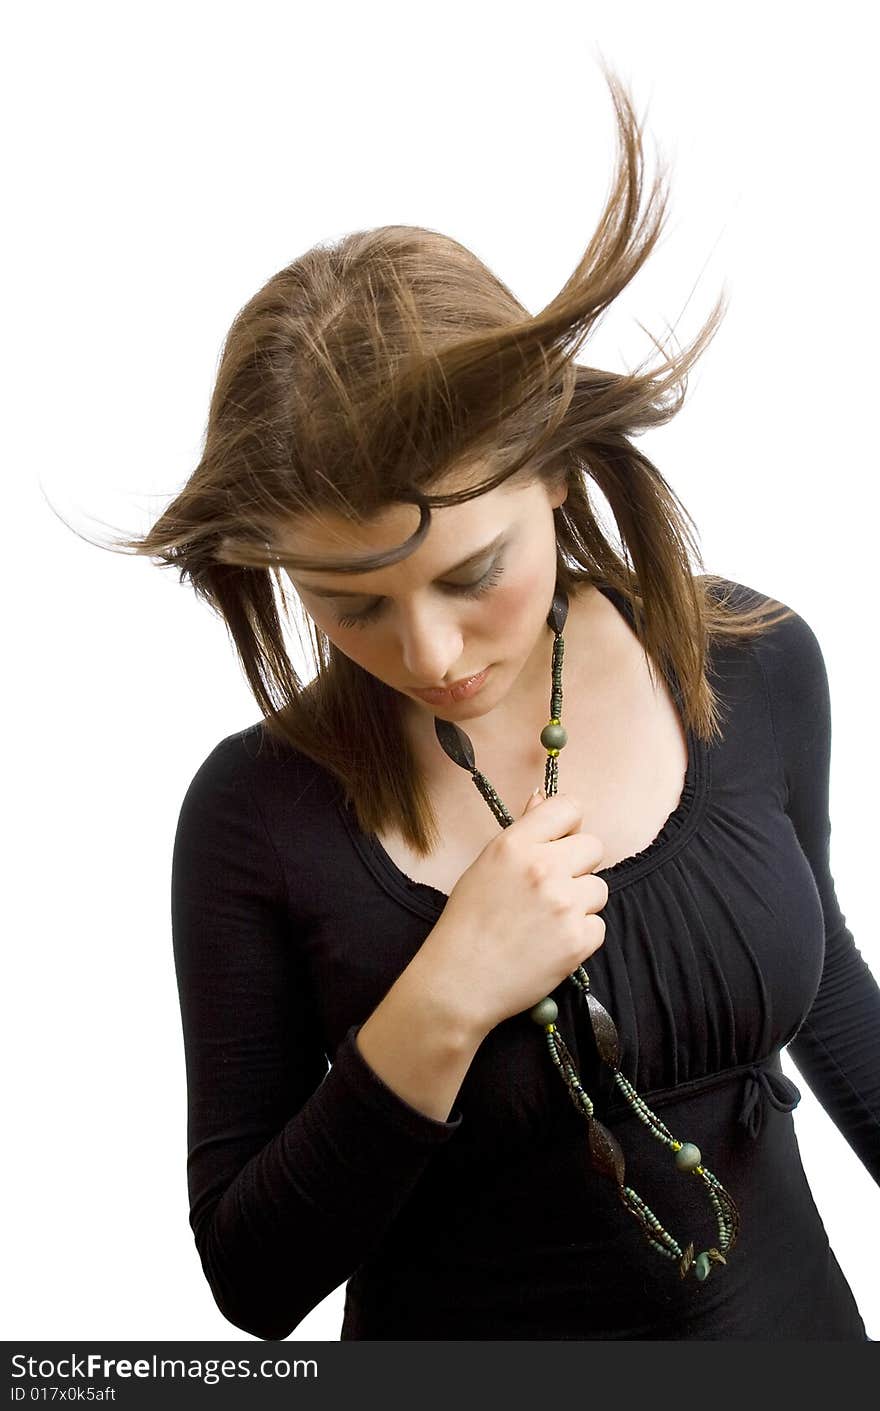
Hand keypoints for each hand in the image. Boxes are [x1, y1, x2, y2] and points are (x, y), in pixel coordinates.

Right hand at [423, 789, 607, 1036]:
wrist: (461, 980)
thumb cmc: (467, 922)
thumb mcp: (486, 865)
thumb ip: (522, 832)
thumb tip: (542, 798)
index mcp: (516, 844)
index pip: (568, 808)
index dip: (568, 826)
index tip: (560, 842)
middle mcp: (543, 868)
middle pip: (594, 847)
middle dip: (578, 865)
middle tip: (552, 888)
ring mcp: (564, 904)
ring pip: (599, 889)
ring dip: (580, 903)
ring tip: (547, 920)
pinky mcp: (578, 940)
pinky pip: (598, 926)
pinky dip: (580, 936)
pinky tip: (551, 943)